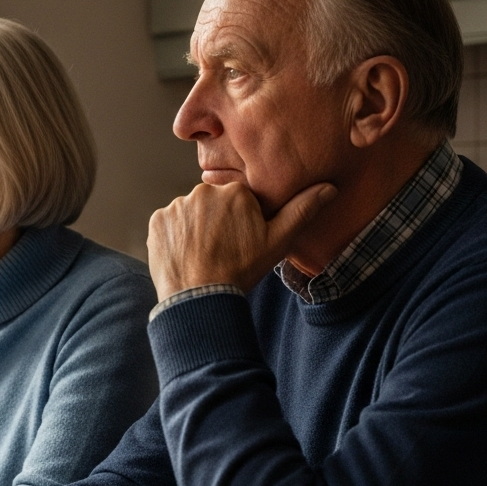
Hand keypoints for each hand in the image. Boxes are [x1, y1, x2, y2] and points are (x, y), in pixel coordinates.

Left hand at [148, 180, 335, 298]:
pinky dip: (176, 237)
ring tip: (203, 255)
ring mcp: (176, 206)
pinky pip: (169, 224)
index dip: (242, 222)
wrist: (200, 297)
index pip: (239, 201)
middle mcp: (203, 191)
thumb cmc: (241, 270)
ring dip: (196, 229)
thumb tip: (329, 188)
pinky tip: (186, 255)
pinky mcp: (157, 221)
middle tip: (222, 250)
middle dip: (218, 222)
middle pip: (213, 204)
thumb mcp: (278, 242)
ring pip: (191, 213)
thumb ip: (302, 210)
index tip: (240, 242)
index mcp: (234, 191)